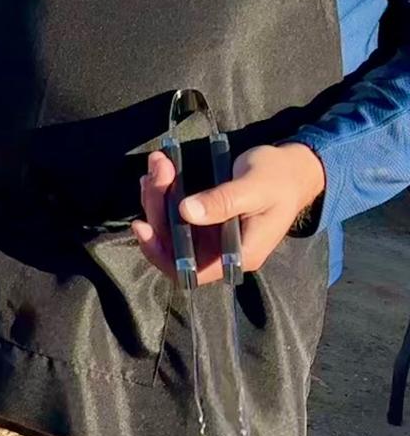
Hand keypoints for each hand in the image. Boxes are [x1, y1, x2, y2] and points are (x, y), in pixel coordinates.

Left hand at [132, 142, 325, 282]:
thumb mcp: (253, 187)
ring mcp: (210, 235)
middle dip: (157, 209)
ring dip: (156, 197)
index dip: (162, 255)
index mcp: (239, 254)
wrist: (292, 167)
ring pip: (169, 226)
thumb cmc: (279, 179)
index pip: (191, 270)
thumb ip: (223, 201)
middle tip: (157, 172)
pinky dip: (162, 193)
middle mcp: (221, 250)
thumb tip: (186, 212)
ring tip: (157, 165)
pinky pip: (174, 212)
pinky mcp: (204, 218)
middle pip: (173, 244)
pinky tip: (158, 172)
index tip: (143, 226)